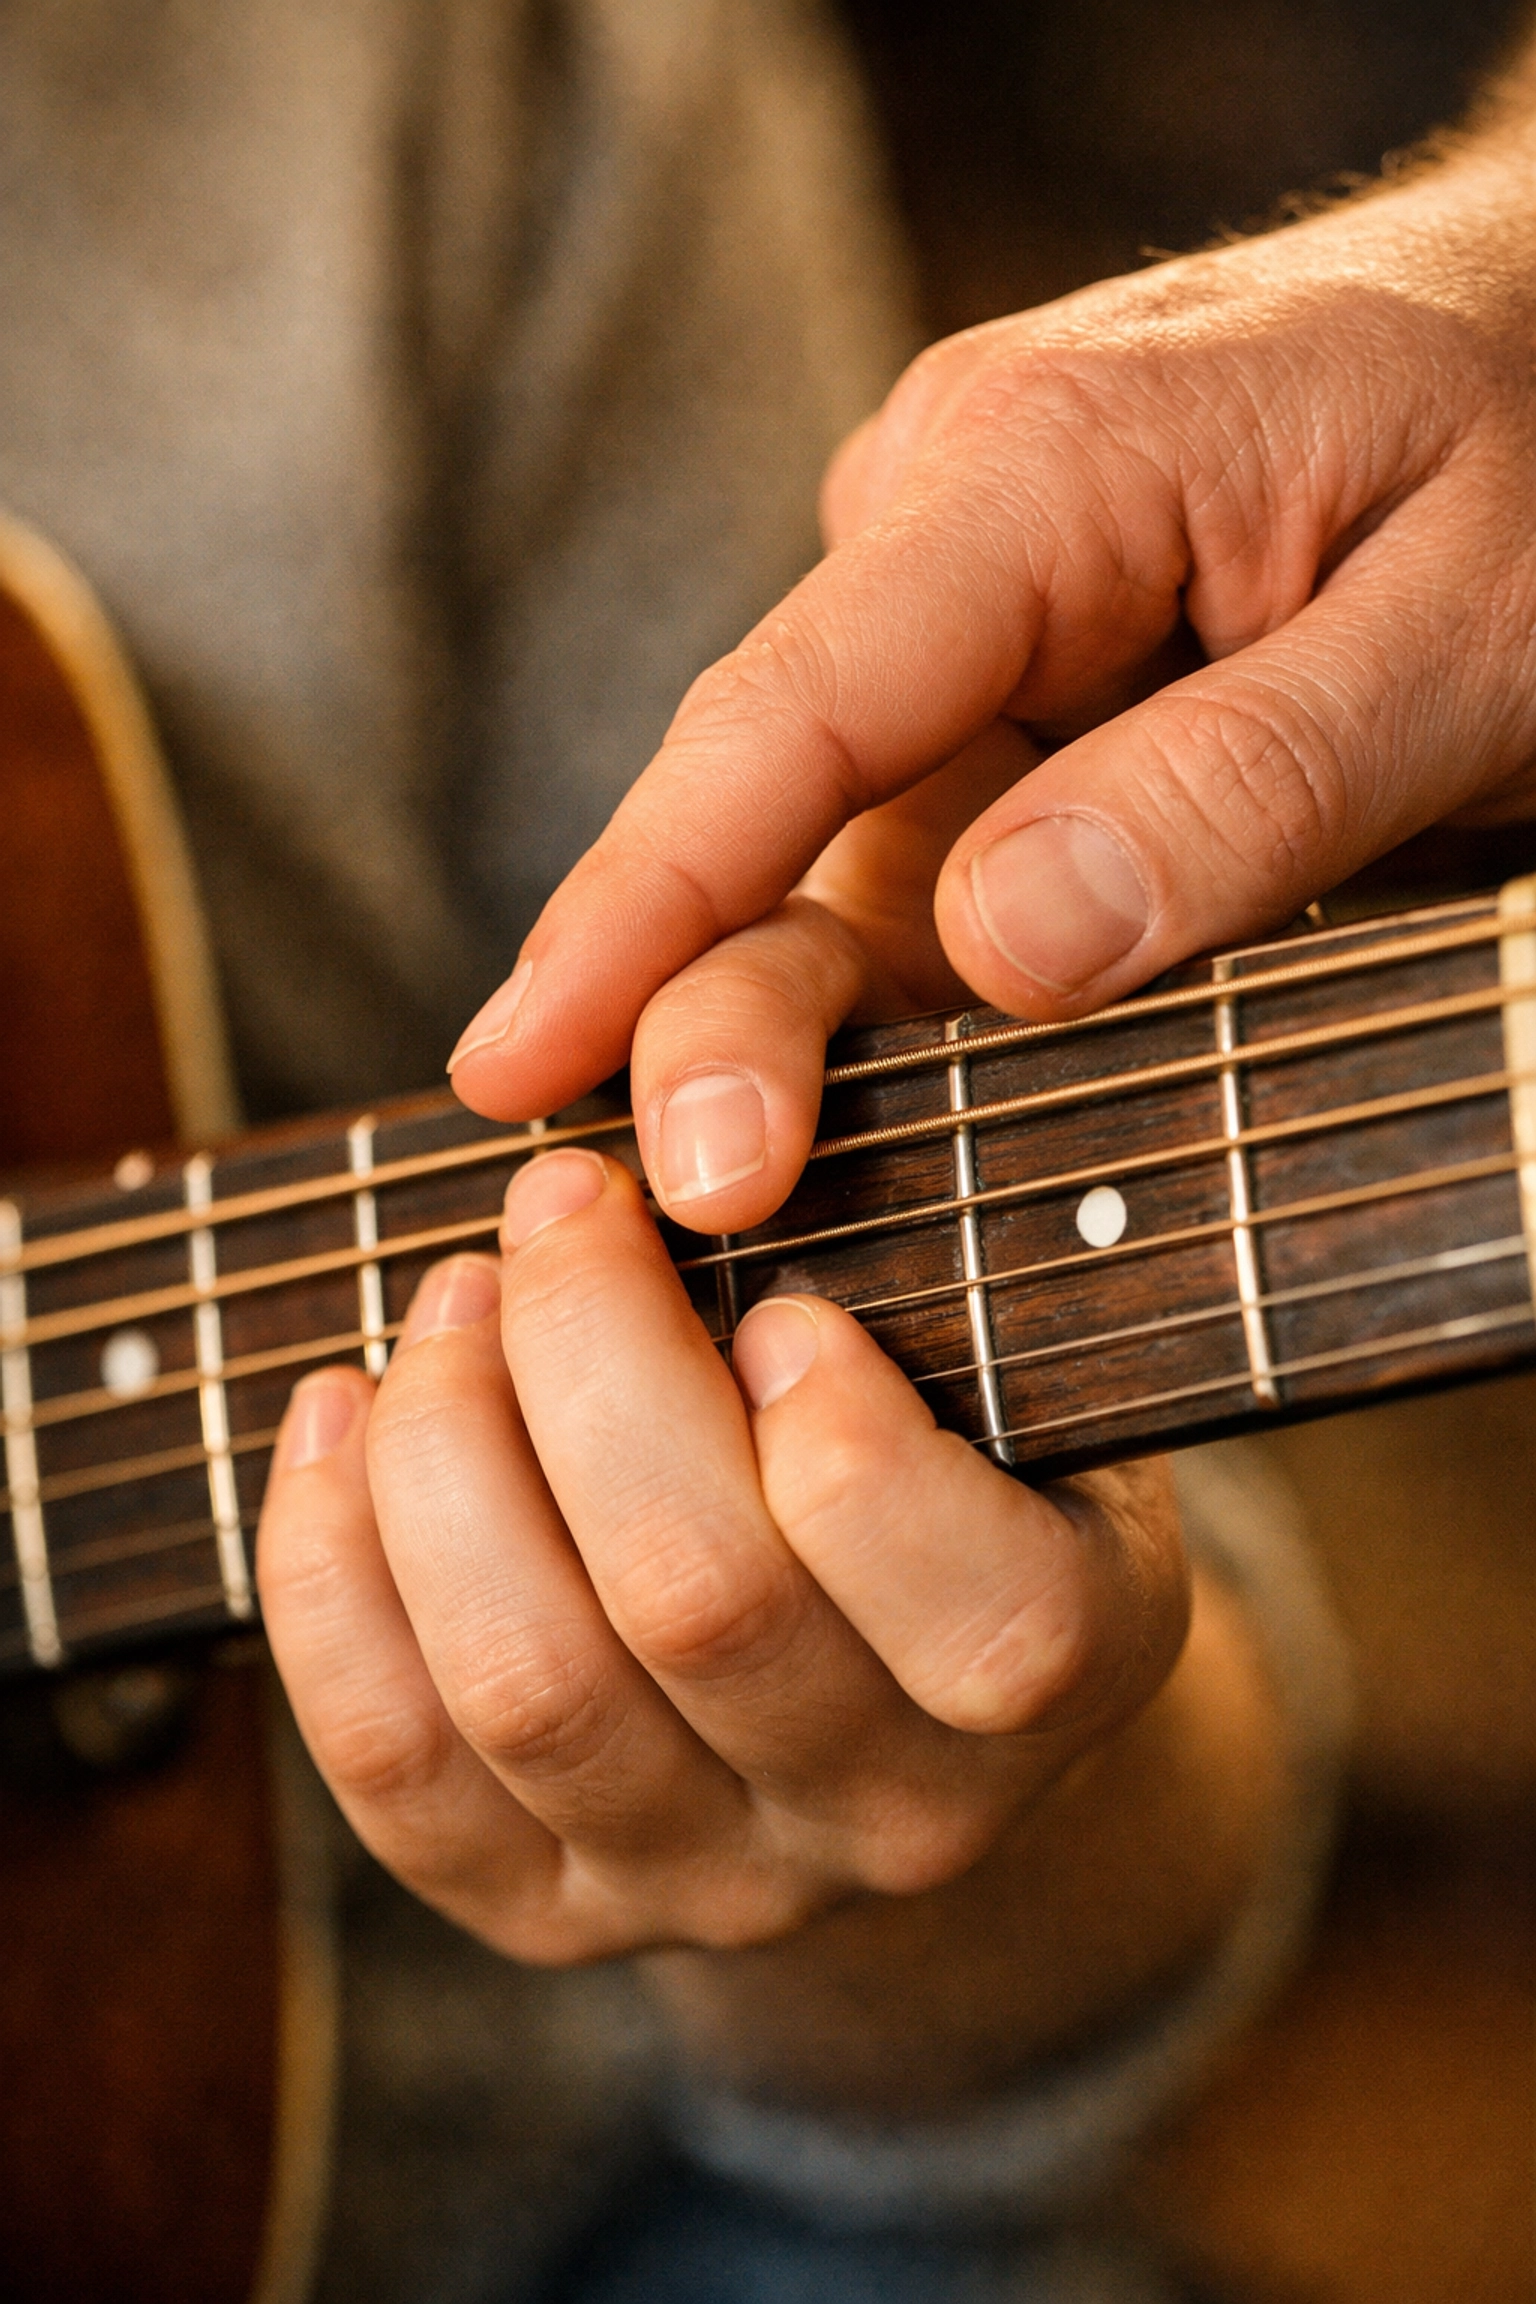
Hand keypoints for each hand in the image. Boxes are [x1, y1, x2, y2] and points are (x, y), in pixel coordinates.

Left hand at [256, 1146, 1185, 1963]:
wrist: (880, 1639)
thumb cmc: (940, 1394)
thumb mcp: (994, 1294)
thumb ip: (911, 1198)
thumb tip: (707, 1119)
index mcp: (1063, 1664)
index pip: (986, 1627)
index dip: (855, 1448)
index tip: (783, 1298)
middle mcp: (897, 1814)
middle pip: (701, 1609)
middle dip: (592, 1356)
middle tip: (557, 1200)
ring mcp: (709, 1879)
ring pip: (525, 1683)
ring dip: (449, 1443)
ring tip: (452, 1295)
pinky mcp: (544, 1904)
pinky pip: (391, 1758)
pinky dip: (330, 1564)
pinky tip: (345, 1414)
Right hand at [447, 129, 1535, 1146]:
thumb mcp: (1464, 626)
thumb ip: (1241, 783)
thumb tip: (998, 949)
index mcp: (1040, 469)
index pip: (792, 709)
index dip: (641, 901)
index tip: (519, 1064)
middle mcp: (960, 540)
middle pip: (781, 807)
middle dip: (713, 1008)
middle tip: (704, 1197)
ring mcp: (978, 629)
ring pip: (837, 860)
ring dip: (793, 1029)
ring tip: (757, 1189)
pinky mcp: (1013, 706)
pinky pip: (919, 868)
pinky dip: (884, 1000)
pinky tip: (850, 1112)